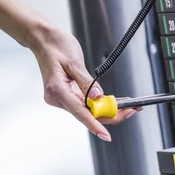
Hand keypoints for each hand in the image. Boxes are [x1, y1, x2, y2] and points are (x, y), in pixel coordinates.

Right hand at [31, 27, 139, 141]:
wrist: (42, 39)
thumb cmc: (54, 45)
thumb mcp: (74, 61)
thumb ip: (86, 81)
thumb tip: (98, 97)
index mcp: (56, 90)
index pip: (79, 112)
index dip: (94, 125)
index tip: (105, 135)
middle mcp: (58, 98)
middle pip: (87, 114)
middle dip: (110, 114)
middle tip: (131, 110)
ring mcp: (62, 97)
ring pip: (88, 110)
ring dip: (107, 108)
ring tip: (129, 105)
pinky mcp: (67, 94)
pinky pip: (85, 103)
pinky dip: (99, 102)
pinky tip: (115, 101)